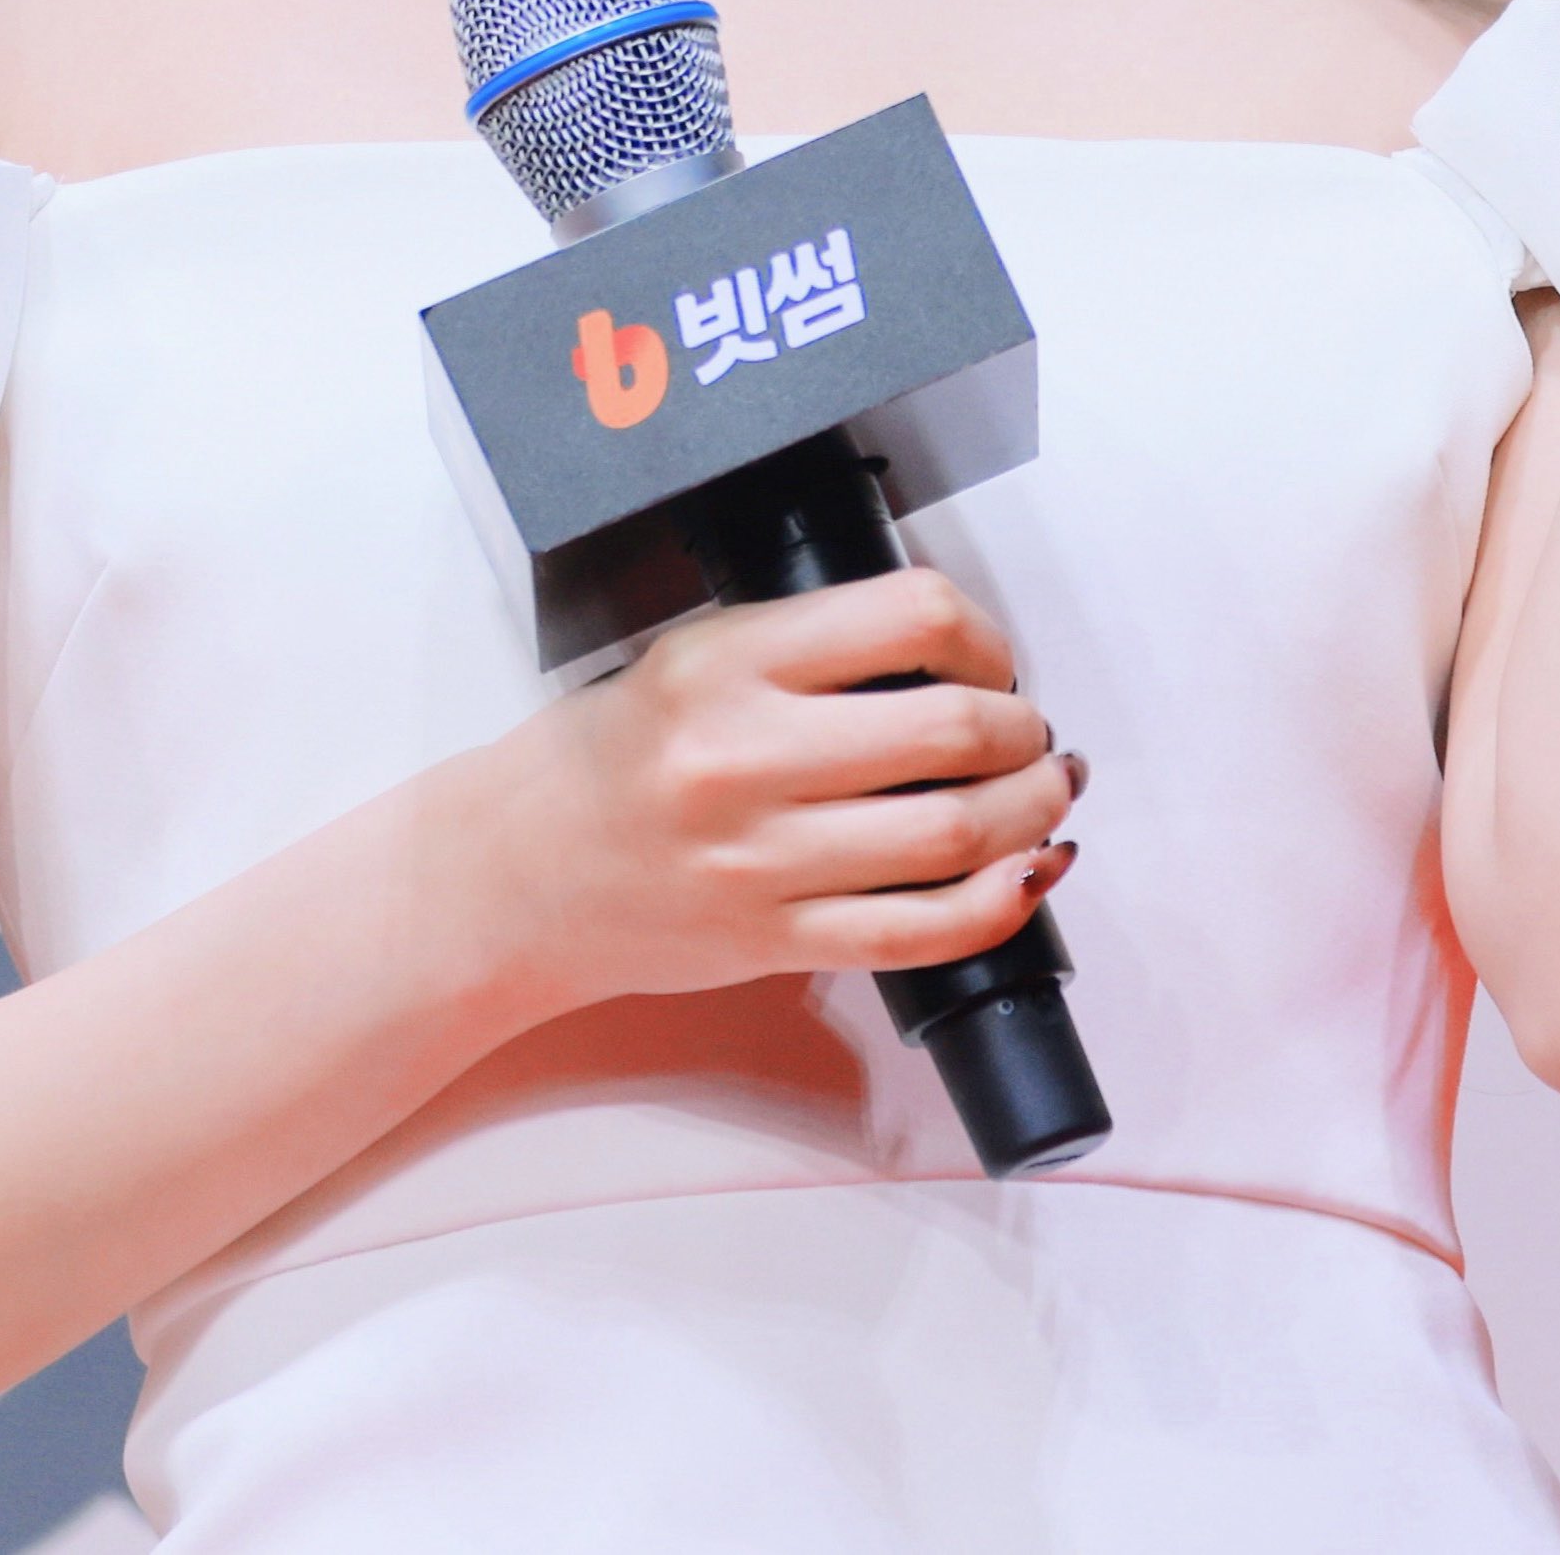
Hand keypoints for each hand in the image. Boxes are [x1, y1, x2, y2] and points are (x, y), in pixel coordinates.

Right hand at [467, 570, 1077, 1022]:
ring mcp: (762, 861)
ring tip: (1042, 790)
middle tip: (1028, 728)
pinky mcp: (775, 941)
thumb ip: (811, 646)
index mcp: (728, 662)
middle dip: (1022, 727)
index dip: (985, 634)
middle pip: (951, 731)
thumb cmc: (609, 755)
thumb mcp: (695, 654)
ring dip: (1030, 808)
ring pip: (952, 834)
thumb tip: (954, 651)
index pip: (910, 617)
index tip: (991, 656)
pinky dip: (999, 903)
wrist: (517, 872)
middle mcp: (746, 758)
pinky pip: (919, 931)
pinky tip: (1028, 872)